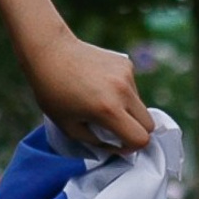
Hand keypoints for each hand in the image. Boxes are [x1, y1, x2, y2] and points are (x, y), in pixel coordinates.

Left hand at [22, 27, 158, 154]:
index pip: (141, 139)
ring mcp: (127, 74)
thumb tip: (119, 146)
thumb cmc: (52, 92)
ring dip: (128, 110)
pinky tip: (100, 85)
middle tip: (114, 128)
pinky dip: (122, 92)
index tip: (118, 143)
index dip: (131, 146)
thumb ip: (97, 142)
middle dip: (135, 130)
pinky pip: (132, 87)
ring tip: (101, 101)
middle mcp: (122, 91)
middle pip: (149, 123)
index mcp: (108, 110)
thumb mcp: (68, 127)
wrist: (49, 52)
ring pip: (140, 105)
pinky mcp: (126, 63)